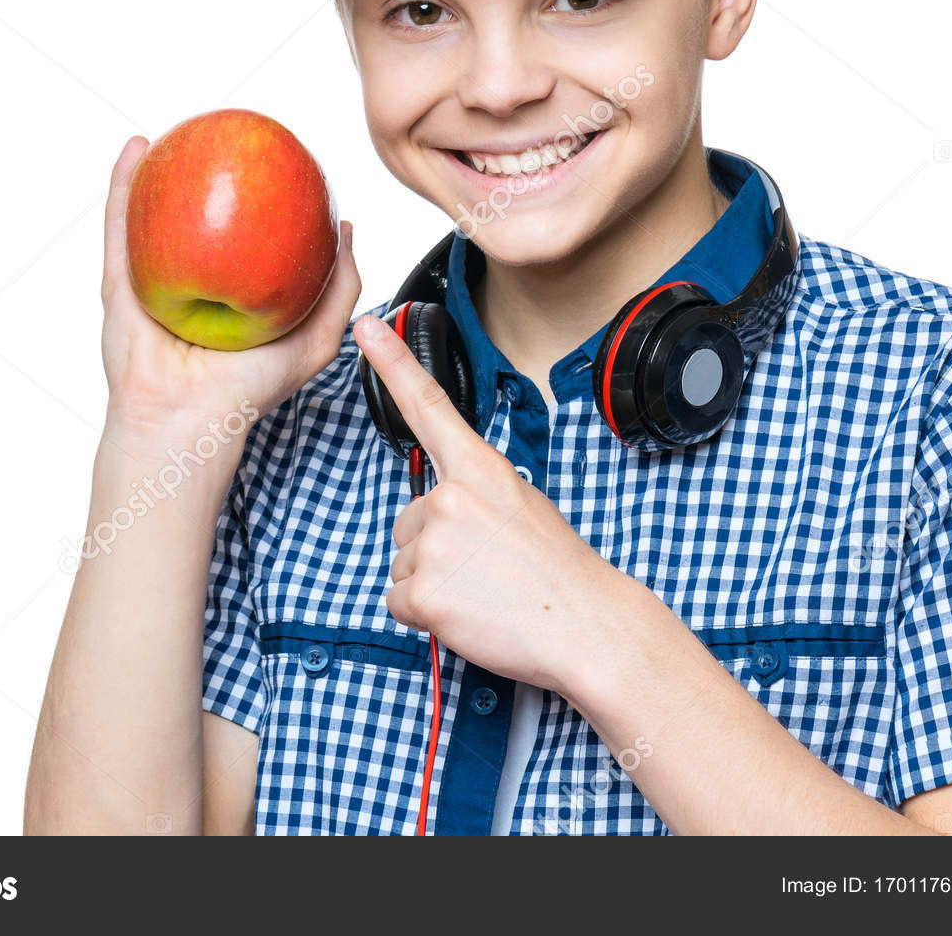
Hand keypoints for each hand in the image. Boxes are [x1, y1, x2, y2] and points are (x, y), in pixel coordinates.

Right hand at [100, 136, 361, 438]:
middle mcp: (195, 281)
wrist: (187, 421)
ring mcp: (153, 280)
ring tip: (179, 129)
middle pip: (201, 217)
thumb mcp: (317, 336)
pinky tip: (138, 149)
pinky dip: (123, 184)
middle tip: (230, 135)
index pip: (252, 235)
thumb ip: (339, 287)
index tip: (282, 162)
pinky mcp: (120, 282)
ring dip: (162, 168)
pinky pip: (120, 225)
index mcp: (237, 292)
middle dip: (212, 175)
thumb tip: (346, 227)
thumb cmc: (249, 390)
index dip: (266, 198)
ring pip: (154, 212)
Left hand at [352, 313, 620, 693]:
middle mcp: (449, 498)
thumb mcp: (522, 505)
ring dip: (433, 581)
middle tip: (487, 566)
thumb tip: (438, 510)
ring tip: (483, 590)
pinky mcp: (421, 592)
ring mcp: (432, 545)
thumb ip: (474, 493)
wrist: (585, 626)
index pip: (428, 404)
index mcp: (480, 469)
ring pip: (402, 562)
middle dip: (435, 547)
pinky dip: (426, 615)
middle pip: (407, 518)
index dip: (392, 361)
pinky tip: (468, 613)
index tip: (366, 325)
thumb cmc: (558, 571)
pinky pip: (398, 601)